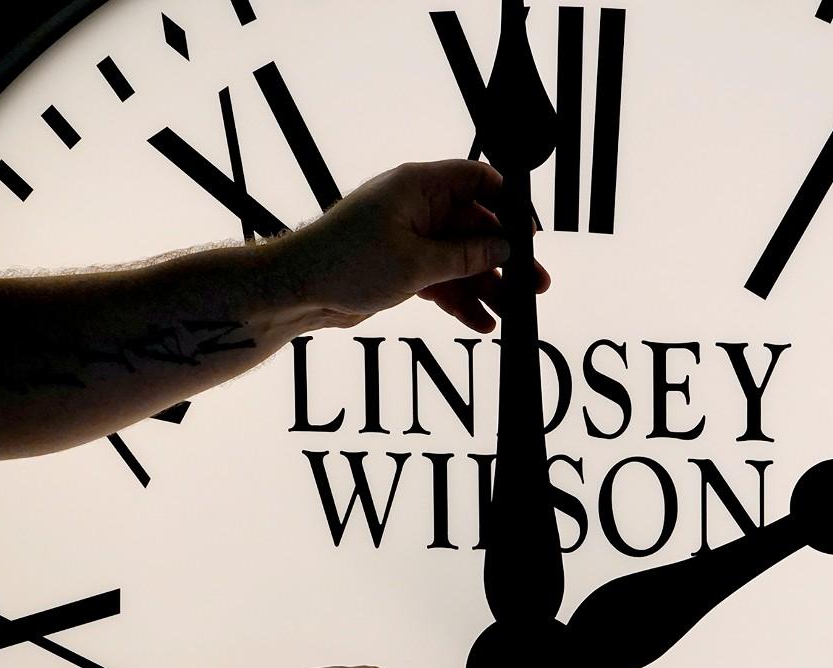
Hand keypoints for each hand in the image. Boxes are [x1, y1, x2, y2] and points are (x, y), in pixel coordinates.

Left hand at [275, 159, 548, 332]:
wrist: (296, 291)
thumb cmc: (347, 262)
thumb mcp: (417, 263)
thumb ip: (466, 257)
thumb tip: (505, 249)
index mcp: (420, 186)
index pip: (478, 180)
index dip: (509, 204)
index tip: (530, 235)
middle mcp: (418, 207)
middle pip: (476, 227)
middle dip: (505, 259)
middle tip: (536, 285)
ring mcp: (411, 238)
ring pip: (462, 259)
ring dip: (487, 287)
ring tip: (513, 314)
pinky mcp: (403, 267)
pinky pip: (443, 280)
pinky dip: (461, 300)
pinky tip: (483, 323)